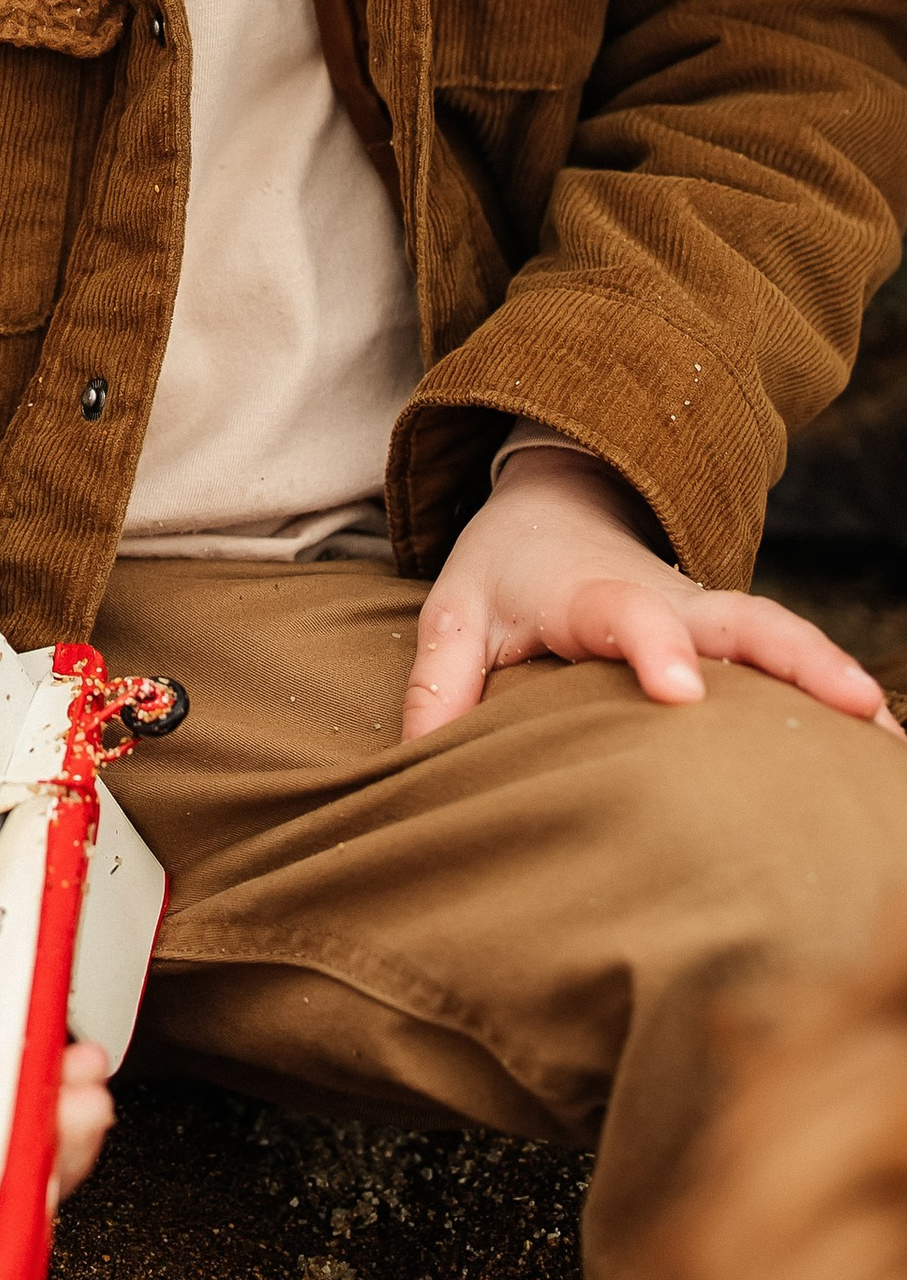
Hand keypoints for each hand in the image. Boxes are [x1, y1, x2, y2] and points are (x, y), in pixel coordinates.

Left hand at [402, 446, 902, 742]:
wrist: (558, 509)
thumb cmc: (505, 573)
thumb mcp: (454, 614)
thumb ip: (439, 686)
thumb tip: (420, 770)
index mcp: (590, 591)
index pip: (625, 612)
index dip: (652, 645)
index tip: (678, 688)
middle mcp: (667, 601)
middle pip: (740, 618)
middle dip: (797, 656)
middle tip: (858, 705)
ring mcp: (710, 622)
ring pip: (781, 639)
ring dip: (836, 681)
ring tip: (892, 742)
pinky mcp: (732, 644)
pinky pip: (790, 665)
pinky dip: (838, 696)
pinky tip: (886, 749)